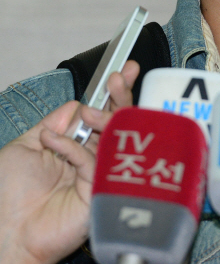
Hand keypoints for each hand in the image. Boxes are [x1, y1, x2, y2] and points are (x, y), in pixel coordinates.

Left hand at [0, 60, 138, 263]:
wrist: (4, 231)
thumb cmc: (9, 194)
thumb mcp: (27, 145)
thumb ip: (54, 122)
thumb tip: (78, 104)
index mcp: (78, 147)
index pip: (103, 116)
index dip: (115, 94)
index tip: (124, 72)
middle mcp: (93, 159)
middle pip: (119, 123)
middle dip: (122, 97)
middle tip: (121, 77)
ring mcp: (99, 174)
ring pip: (115, 138)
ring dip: (105, 117)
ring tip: (88, 113)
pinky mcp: (99, 191)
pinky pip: (92, 160)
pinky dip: (71, 147)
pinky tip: (53, 145)